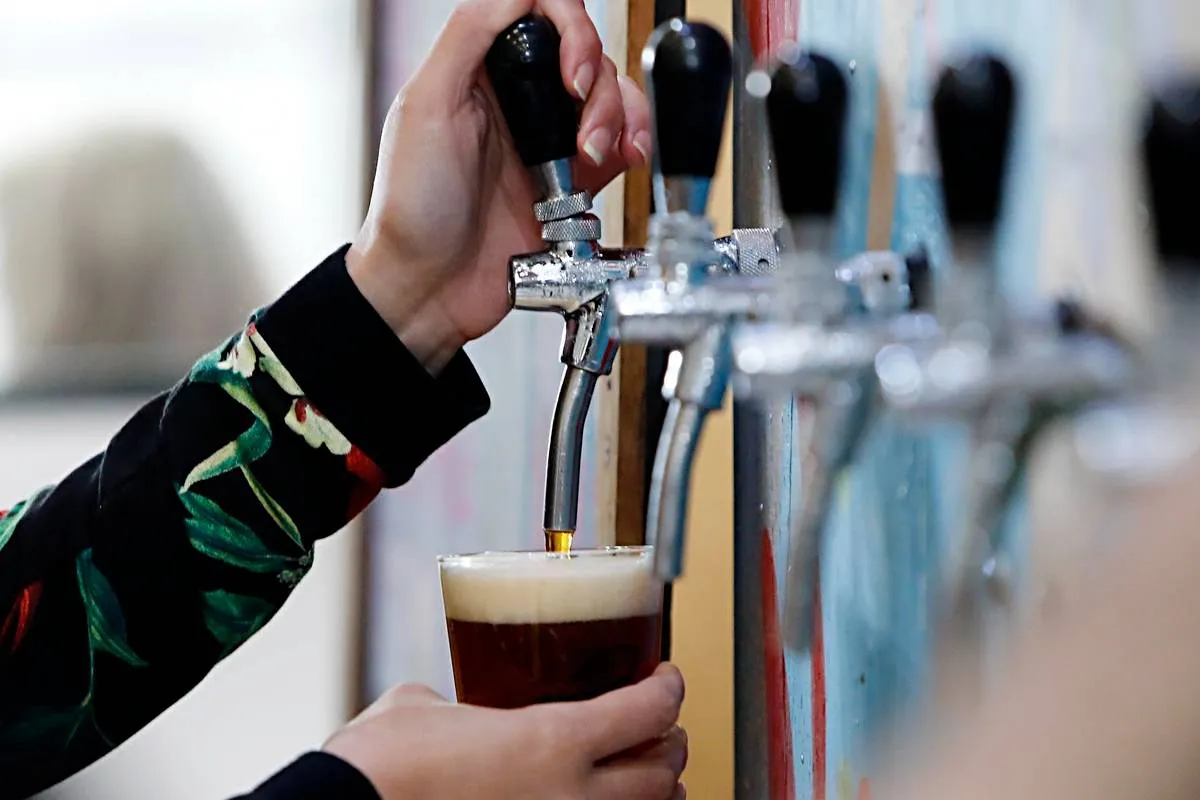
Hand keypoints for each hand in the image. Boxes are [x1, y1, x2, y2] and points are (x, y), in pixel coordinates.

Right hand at [324, 664, 687, 799]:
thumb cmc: (384, 764)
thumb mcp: (427, 709)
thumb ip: (463, 704)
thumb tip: (454, 711)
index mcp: (554, 742)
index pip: (650, 711)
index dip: (670, 688)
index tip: (666, 677)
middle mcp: (571, 797)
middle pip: (663, 772)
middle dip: (672, 744)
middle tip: (661, 726)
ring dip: (657, 792)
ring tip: (644, 773)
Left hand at [347, 0, 649, 372]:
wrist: (431, 289)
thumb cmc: (413, 210)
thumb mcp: (426, 104)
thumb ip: (470, 34)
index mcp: (478, 69)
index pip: (541, 12)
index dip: (571, 28)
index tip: (570, 71)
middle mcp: (517, 99)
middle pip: (586, 53)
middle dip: (596, 82)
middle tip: (581, 125)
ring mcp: (548, 139)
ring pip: (611, 95)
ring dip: (618, 117)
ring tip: (594, 154)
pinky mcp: (574, 181)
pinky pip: (621, 145)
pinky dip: (636, 144)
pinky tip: (626, 158)